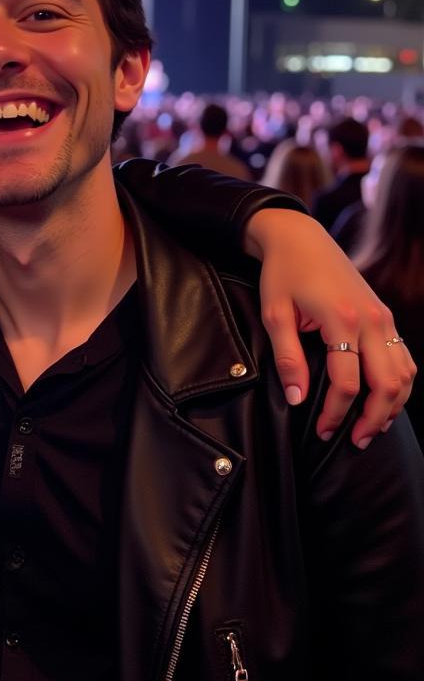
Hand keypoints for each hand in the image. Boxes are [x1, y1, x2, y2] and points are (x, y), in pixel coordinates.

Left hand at [246, 209, 415, 445]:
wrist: (300, 238)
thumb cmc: (282, 274)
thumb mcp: (275, 314)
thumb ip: (287, 358)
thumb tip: (297, 399)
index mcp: (343, 319)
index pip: (347, 383)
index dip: (335, 413)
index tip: (322, 431)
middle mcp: (372, 320)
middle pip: (387, 385)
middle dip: (373, 419)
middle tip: (355, 442)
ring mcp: (384, 317)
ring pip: (405, 374)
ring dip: (393, 406)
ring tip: (372, 429)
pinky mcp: (386, 315)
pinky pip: (405, 358)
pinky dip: (401, 384)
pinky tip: (385, 401)